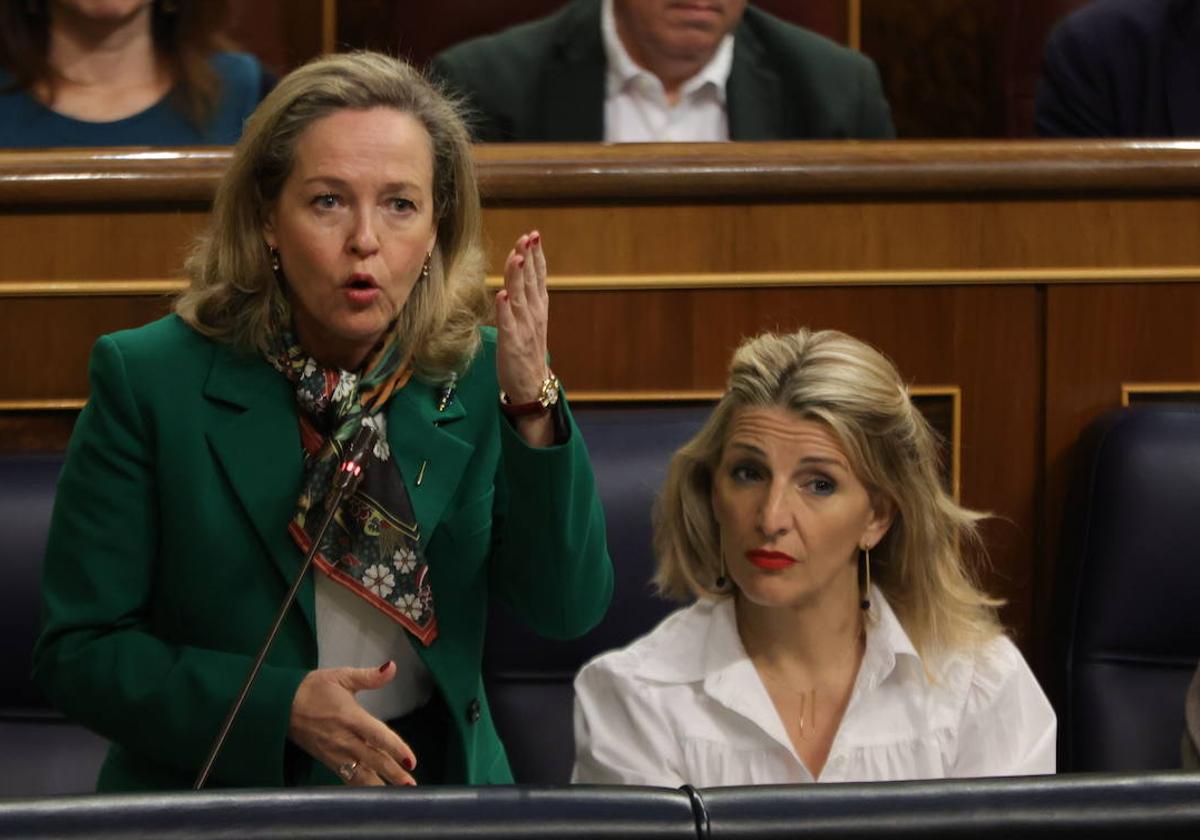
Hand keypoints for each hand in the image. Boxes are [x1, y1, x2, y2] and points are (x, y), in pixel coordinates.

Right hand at [288, 661, 416, 785]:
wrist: (281, 705)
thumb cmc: (313, 689)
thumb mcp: (341, 676)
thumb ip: (369, 676)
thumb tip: (391, 667)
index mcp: (351, 718)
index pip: (378, 736)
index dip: (396, 749)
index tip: (411, 760)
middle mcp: (344, 739)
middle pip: (373, 760)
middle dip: (393, 774)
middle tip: (411, 787)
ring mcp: (335, 753)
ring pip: (360, 774)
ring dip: (379, 786)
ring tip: (397, 797)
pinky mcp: (328, 761)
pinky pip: (347, 778)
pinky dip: (360, 787)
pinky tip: (372, 796)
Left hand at [496, 231, 552, 446]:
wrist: (531, 386)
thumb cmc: (527, 352)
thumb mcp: (530, 320)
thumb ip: (525, 297)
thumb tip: (519, 273)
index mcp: (538, 308)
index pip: (538, 277)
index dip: (536, 256)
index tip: (533, 236)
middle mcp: (533, 315)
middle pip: (530, 281)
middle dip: (528, 258)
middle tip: (528, 237)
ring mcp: (523, 328)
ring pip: (519, 297)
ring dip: (518, 277)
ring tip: (517, 257)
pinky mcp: (512, 343)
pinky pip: (508, 324)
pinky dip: (505, 309)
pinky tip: (502, 295)